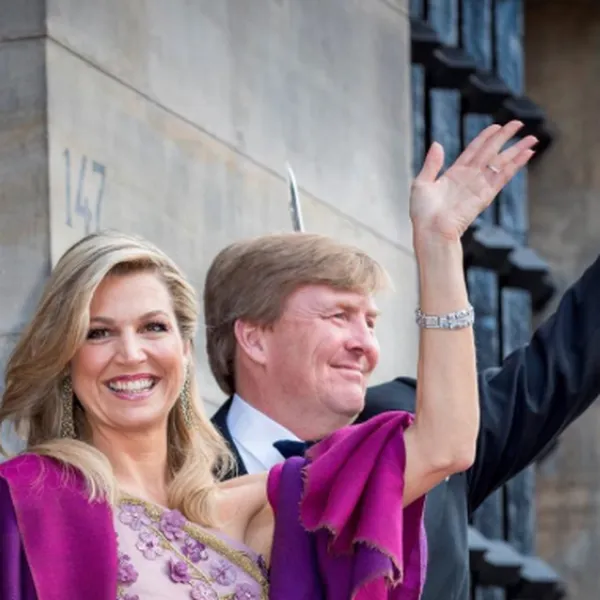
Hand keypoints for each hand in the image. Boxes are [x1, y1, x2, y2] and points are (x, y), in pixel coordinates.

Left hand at [410, 121, 536, 244]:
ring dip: (516, 149)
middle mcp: (469, 178)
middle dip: (505, 137)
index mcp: (454, 173)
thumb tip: (437, 144)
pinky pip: (503, 175)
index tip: (497, 126)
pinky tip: (527, 154)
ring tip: (532, 138)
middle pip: (491, 152)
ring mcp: (479, 185)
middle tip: (519, 124)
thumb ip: (431, 164)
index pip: (473, 150)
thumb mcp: (421, 184)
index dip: (485, 137)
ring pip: (501, 162)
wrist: (431, 230)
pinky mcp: (486, 194)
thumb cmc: (423, 213)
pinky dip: (516, 164)